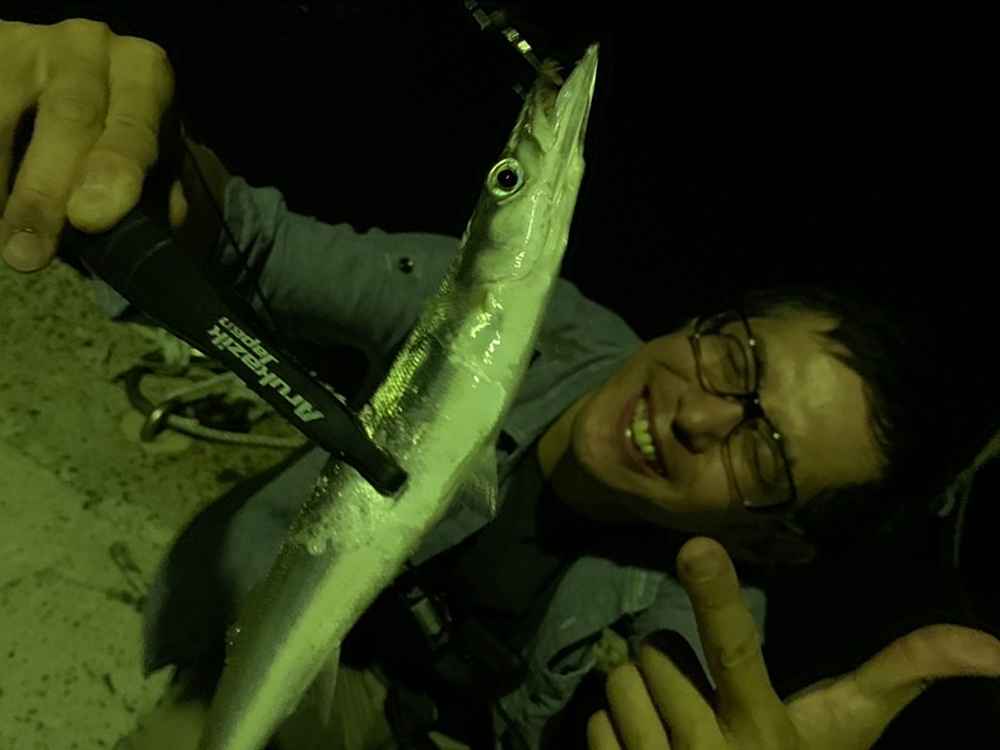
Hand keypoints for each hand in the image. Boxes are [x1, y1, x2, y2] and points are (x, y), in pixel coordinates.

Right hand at [0, 18, 176, 272]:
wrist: (63, 80)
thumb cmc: (118, 134)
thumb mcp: (151, 154)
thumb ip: (158, 190)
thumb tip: (154, 228)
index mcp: (144, 72)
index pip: (133, 123)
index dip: (113, 168)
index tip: (90, 218)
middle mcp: (90, 46)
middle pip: (69, 116)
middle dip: (46, 189)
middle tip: (31, 251)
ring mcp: (28, 43)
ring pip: (3, 114)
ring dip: (1, 184)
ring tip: (3, 241)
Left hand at [588, 536, 999, 748]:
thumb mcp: (846, 728)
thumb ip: (904, 672)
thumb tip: (993, 647)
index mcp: (763, 728)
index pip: (737, 650)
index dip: (718, 596)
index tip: (696, 547)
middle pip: (656, 653)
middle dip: (673, 663)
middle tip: (703, 698)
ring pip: (620, 681)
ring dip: (640, 691)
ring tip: (678, 725)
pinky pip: (595, 722)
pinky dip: (615, 728)